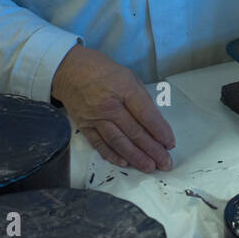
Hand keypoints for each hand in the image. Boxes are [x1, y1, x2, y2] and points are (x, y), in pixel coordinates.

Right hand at [50, 45, 175, 171]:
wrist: (68, 69)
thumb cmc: (102, 70)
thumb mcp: (128, 76)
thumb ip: (141, 98)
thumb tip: (154, 122)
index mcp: (124, 89)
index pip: (146, 114)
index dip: (160, 131)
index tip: (170, 144)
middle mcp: (109, 105)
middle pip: (135, 132)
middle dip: (152, 150)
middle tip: (165, 163)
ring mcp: (95, 117)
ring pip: (118, 142)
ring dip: (136, 157)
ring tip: (149, 167)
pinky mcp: (84, 126)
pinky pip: (100, 144)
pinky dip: (112, 155)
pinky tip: (125, 163)